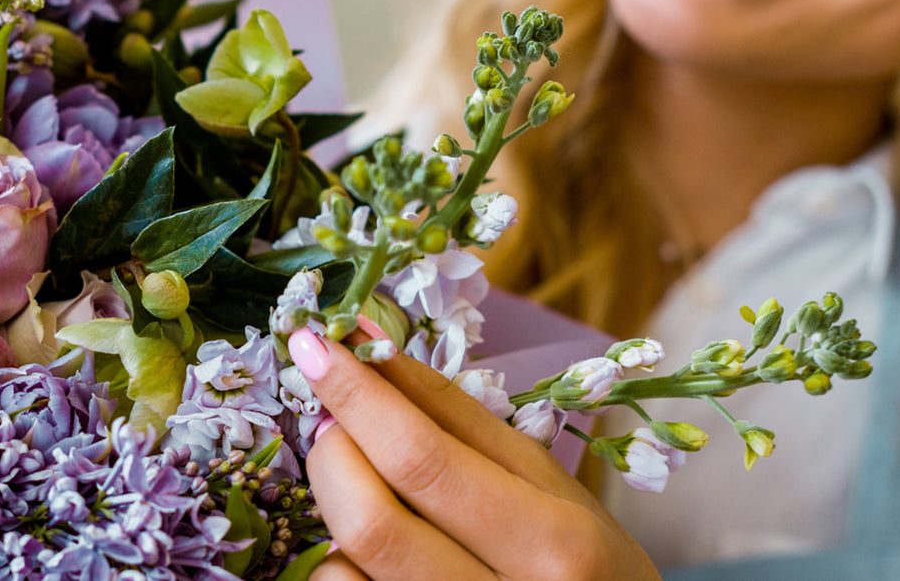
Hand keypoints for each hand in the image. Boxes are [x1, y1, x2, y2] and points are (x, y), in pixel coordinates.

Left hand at [289, 326, 659, 580]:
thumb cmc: (582, 559)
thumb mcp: (545, 480)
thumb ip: (457, 416)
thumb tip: (370, 344)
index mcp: (553, 541)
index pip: (423, 457)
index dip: (357, 393)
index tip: (316, 342)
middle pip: (370, 518)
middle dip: (334, 447)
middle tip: (333, 416)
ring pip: (343, 568)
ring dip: (333, 503)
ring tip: (357, 479)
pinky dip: (337, 559)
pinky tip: (367, 544)